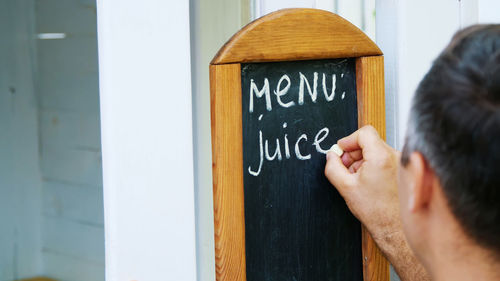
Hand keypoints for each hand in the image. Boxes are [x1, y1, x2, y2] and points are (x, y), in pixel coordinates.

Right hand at [325, 125, 400, 241]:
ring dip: (361, 159)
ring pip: (375, 150)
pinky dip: (371, 165)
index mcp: (381, 157)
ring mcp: (400, 163)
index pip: (364, 132)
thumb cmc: (376, 211)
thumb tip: (330, 156)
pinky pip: (383, 159)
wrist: (393, 227)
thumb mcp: (345, 187)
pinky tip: (365, 180)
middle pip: (369, 141)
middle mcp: (394, 156)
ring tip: (354, 176)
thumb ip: (333, 167)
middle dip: (353, 152)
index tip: (341, 150)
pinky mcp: (402, 170)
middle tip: (344, 166)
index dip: (348, 140)